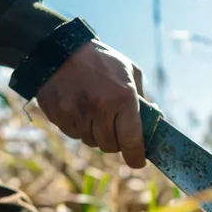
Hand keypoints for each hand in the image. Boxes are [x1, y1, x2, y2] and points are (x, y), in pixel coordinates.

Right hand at [36, 40, 145, 167]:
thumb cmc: (100, 60)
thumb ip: (141, 98)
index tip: (138, 162)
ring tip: (93, 111)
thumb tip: (153, 120)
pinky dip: (78, 127)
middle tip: (113, 125)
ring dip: (95, 133)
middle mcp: (101, 110)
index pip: (132, 142)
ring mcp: (78, 114)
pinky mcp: (59, 116)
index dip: (136, 157)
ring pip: (91, 142)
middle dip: (114, 140)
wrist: (58, 49)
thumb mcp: (129, 71)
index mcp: (123, 98)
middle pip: (110, 146)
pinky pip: (73, 134)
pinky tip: (78, 107)